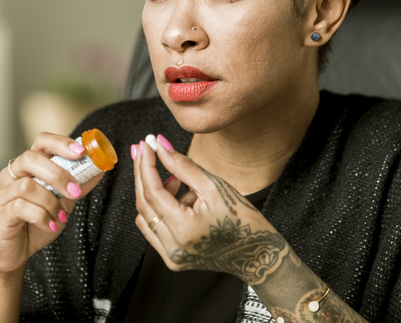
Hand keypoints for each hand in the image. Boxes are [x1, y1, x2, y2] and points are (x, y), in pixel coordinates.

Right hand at [0, 132, 103, 276]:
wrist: (13, 253)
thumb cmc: (34, 224)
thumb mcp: (62, 202)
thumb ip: (77, 186)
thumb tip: (99, 170)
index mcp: (29, 166)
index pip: (42, 141)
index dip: (61, 143)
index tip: (81, 152)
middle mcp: (12, 174)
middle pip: (30, 158)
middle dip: (57, 174)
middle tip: (74, 192)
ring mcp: (4, 192)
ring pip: (27, 185)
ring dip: (50, 202)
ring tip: (61, 217)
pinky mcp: (0, 212)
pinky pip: (21, 207)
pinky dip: (41, 217)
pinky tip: (51, 225)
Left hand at [132, 136, 287, 284]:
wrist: (259, 254)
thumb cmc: (244, 220)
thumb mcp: (214, 187)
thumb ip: (183, 166)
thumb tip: (159, 146)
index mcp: (185, 230)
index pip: (152, 191)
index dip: (146, 164)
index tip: (146, 144)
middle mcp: (173, 247)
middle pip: (144, 203)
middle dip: (142, 173)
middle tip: (143, 149)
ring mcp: (172, 256)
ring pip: (146, 215)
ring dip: (153, 192)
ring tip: (177, 179)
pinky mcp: (173, 257)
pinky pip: (154, 228)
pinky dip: (159, 208)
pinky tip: (179, 196)